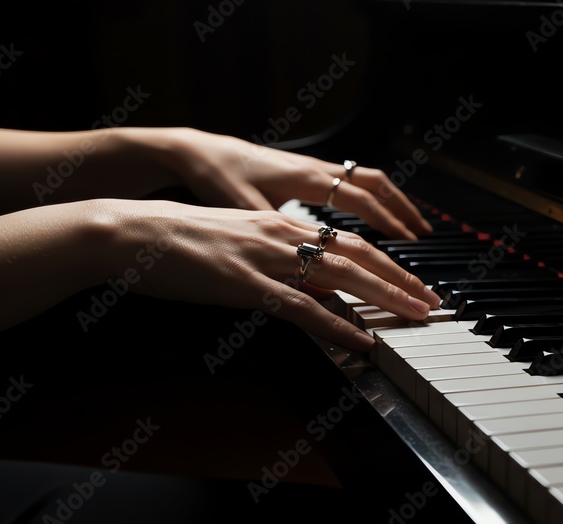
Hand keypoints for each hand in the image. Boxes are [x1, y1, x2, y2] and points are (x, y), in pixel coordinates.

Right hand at [101, 199, 441, 351]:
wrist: (130, 232)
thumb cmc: (175, 239)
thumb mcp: (233, 240)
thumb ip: (270, 256)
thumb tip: (298, 278)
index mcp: (278, 224)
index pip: (347, 241)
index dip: (386, 262)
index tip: (413, 280)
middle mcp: (280, 235)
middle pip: (357, 256)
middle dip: (401, 279)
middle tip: (432, 302)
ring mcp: (264, 258)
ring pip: (340, 276)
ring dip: (384, 298)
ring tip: (415, 316)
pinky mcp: (244, 284)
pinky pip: (301, 307)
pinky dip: (336, 324)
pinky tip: (359, 339)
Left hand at [162, 128, 432, 239]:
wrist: (195, 150)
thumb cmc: (215, 177)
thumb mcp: (243, 211)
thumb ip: (278, 241)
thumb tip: (311, 279)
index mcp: (303, 178)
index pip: (360, 200)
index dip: (386, 223)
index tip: (408, 246)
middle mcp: (314, 169)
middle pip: (375, 186)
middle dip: (402, 212)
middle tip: (423, 242)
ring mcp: (311, 168)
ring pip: (367, 180)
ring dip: (393, 203)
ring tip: (412, 229)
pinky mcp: (303, 173)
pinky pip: (350, 182)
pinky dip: (372, 199)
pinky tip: (374, 218)